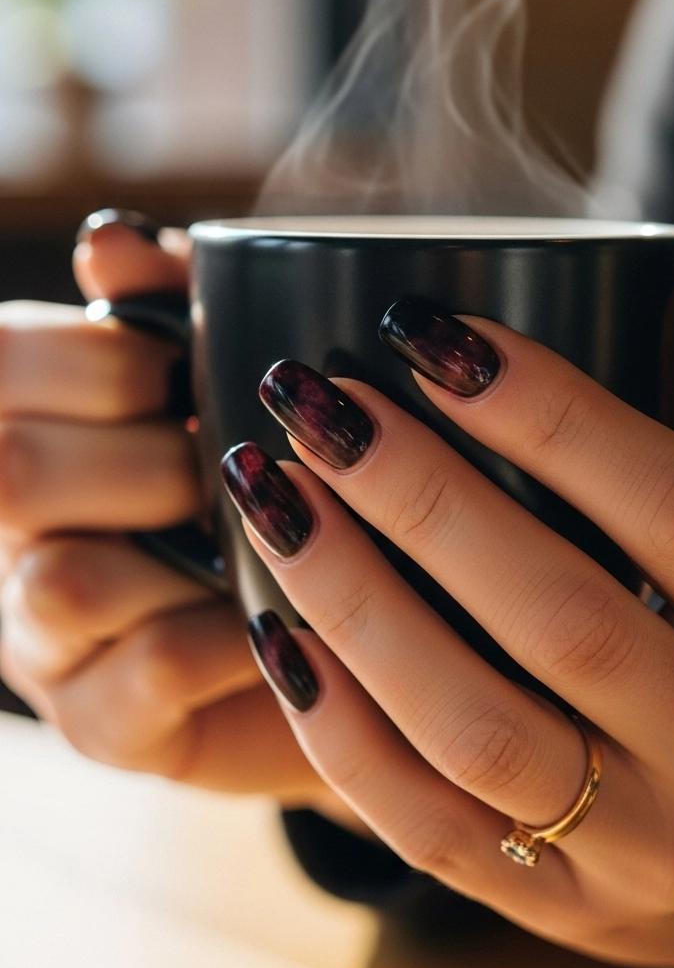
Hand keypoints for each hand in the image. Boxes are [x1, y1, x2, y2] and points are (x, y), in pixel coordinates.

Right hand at [0, 213, 340, 812]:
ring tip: (273, 531)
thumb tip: (110, 240)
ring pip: (64, 578)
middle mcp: (7, 538)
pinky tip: (288, 606)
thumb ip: (167, 306)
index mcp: (25, 431)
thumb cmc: (270, 482)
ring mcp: (41, 643)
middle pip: (11, 467)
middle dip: (151, 447)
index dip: (94, 356)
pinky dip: (234, 627)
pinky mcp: (103, 728)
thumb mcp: (223, 378)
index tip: (186, 371)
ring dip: (188, 541)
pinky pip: (149, 669)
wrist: (345, 634)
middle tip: (242, 458)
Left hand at [222, 280, 673, 967]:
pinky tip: (276, 631)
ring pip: (476, 728)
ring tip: (272, 495)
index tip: (428, 336)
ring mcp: (641, 847)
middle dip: (421, 497)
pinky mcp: (558, 907)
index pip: (672, 502)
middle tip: (315, 402)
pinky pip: (427, 827)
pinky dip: (340, 729)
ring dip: (356, 603)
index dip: (549, 410)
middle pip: (560, 615)